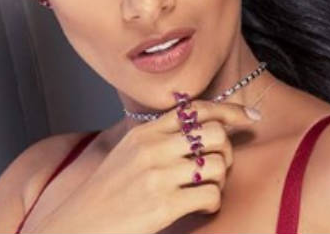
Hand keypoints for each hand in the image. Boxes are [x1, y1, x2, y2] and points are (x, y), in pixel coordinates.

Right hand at [29, 99, 259, 232]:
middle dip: (227, 151)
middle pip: (216, 134)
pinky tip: (200, 207)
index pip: (198, 108)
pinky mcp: (163, 205)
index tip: (251, 117)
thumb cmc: (108, 193)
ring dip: (221, 179)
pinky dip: (213, 203)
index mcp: (146, 132)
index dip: (230, 110)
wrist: (79, 226)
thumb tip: (201, 124)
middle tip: (219, 167)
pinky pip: (211, 195)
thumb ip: (161, 136)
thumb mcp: (129, 152)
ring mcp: (158, 176)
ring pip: (218, 164)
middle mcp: (153, 148)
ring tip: (206, 189)